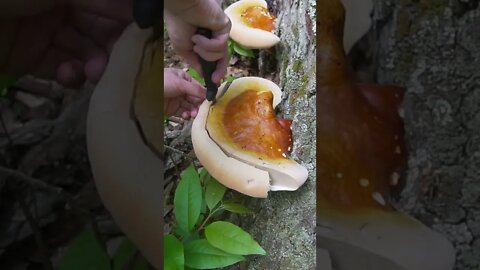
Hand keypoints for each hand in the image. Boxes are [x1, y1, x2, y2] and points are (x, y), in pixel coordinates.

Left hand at [0, 0, 131, 86]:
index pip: (109, 6)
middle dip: (114, 48)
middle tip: (123, 63)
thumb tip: (140, 11)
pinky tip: (68, 75)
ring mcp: (46, 34)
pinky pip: (61, 68)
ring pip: (84, 52)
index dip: (127, 22)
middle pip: (100, 31)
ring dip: (94, 65)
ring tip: (94, 73)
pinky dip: (70, 75)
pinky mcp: (31, 58)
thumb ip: (101, 0)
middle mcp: (61, 8)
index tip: (145, 39)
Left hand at [164, 68, 205, 118]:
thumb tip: (209, 94)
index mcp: (183, 78)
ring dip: (194, 111)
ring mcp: (177, 99)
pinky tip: (186, 116)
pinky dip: (186, 115)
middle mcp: (181, 88)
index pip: (198, 87)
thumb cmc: (161, 83)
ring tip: (193, 115)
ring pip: (190, 106)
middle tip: (202, 111)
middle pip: (195, 98)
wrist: (143, 94)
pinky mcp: (172, 109)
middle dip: (199, 104)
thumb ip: (195, 89)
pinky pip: (183, 113)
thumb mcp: (180, 83)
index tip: (210, 101)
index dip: (204, 94)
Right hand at [165, 0, 230, 84]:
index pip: (214, 59)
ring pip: (219, 54)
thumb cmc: (179, 24)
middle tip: (214, 79)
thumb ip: (195, 62)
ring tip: (195, 40)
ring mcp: (221, 33)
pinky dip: (207, 44)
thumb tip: (203, 74)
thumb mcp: (184, 49)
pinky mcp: (225, 28)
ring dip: (205, 51)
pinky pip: (219, 46)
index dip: (214, 72)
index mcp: (206, 43)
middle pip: (222, 59)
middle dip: (218, 71)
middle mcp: (215, 38)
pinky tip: (199, 35)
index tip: (212, 82)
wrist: (181, 8)